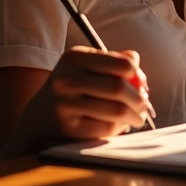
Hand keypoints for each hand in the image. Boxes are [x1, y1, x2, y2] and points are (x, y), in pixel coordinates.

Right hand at [35, 45, 151, 139]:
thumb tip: (136, 65)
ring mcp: (64, 104)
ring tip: (138, 117)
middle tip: (145, 105)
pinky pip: (106, 128)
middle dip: (139, 99)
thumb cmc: (74, 86)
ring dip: (134, 116)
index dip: (137, 74)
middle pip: (118, 88)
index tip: (141, 82)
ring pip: (116, 111)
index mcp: (74, 57)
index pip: (120, 63)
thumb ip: (114, 60)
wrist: (41, 115)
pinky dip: (119, 127)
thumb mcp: (87, 65)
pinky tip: (120, 125)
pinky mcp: (68, 128)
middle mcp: (66, 79)